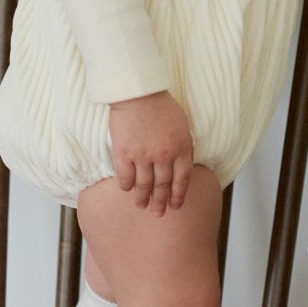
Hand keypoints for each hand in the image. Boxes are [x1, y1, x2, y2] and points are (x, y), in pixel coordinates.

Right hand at [107, 91, 194, 214]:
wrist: (138, 92)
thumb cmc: (161, 105)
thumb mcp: (182, 125)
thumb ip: (183, 145)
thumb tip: (181, 164)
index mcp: (181, 148)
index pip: (182, 179)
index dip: (178, 195)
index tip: (175, 206)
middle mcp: (164, 156)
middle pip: (163, 186)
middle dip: (161, 202)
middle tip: (158, 213)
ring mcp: (143, 156)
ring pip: (144, 185)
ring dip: (143, 198)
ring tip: (141, 205)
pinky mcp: (124, 153)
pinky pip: (125, 177)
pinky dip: (126, 186)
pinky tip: (127, 189)